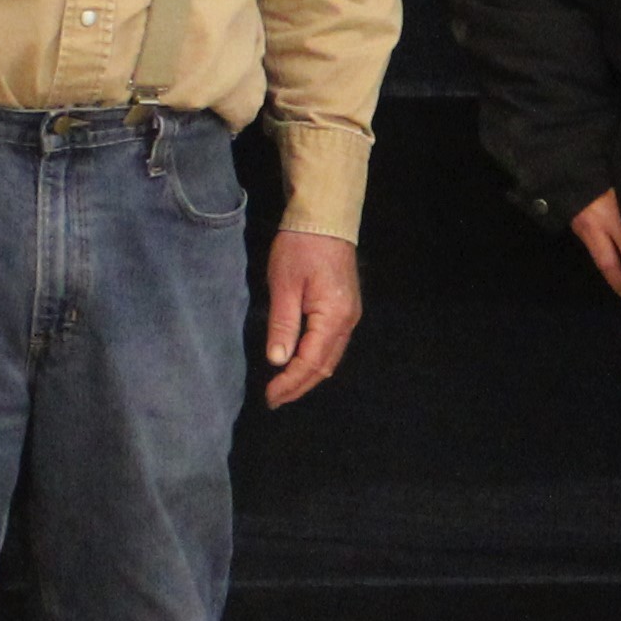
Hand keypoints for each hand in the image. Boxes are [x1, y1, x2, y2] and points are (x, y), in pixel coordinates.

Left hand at [264, 231, 361, 406]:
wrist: (326, 220)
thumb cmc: (300, 249)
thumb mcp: (284, 286)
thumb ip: (283, 325)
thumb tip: (277, 361)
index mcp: (333, 317)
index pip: (310, 361)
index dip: (290, 382)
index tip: (269, 396)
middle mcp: (348, 321)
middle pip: (325, 365)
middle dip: (300, 385)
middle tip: (274, 399)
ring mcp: (350, 315)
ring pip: (331, 357)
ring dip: (308, 375)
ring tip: (285, 388)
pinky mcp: (346, 309)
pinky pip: (333, 345)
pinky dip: (316, 360)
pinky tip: (300, 363)